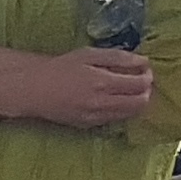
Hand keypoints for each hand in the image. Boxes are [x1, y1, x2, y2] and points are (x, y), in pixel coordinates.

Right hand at [28, 48, 153, 131]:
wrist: (32, 90)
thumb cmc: (60, 68)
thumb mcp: (88, 54)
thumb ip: (118, 57)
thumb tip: (143, 62)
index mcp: (103, 82)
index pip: (141, 84)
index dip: (148, 76)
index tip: (144, 70)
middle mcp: (102, 103)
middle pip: (140, 103)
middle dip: (145, 92)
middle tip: (139, 82)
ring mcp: (95, 117)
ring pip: (129, 114)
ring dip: (134, 102)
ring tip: (126, 91)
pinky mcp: (87, 125)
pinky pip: (113, 119)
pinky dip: (119, 110)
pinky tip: (110, 100)